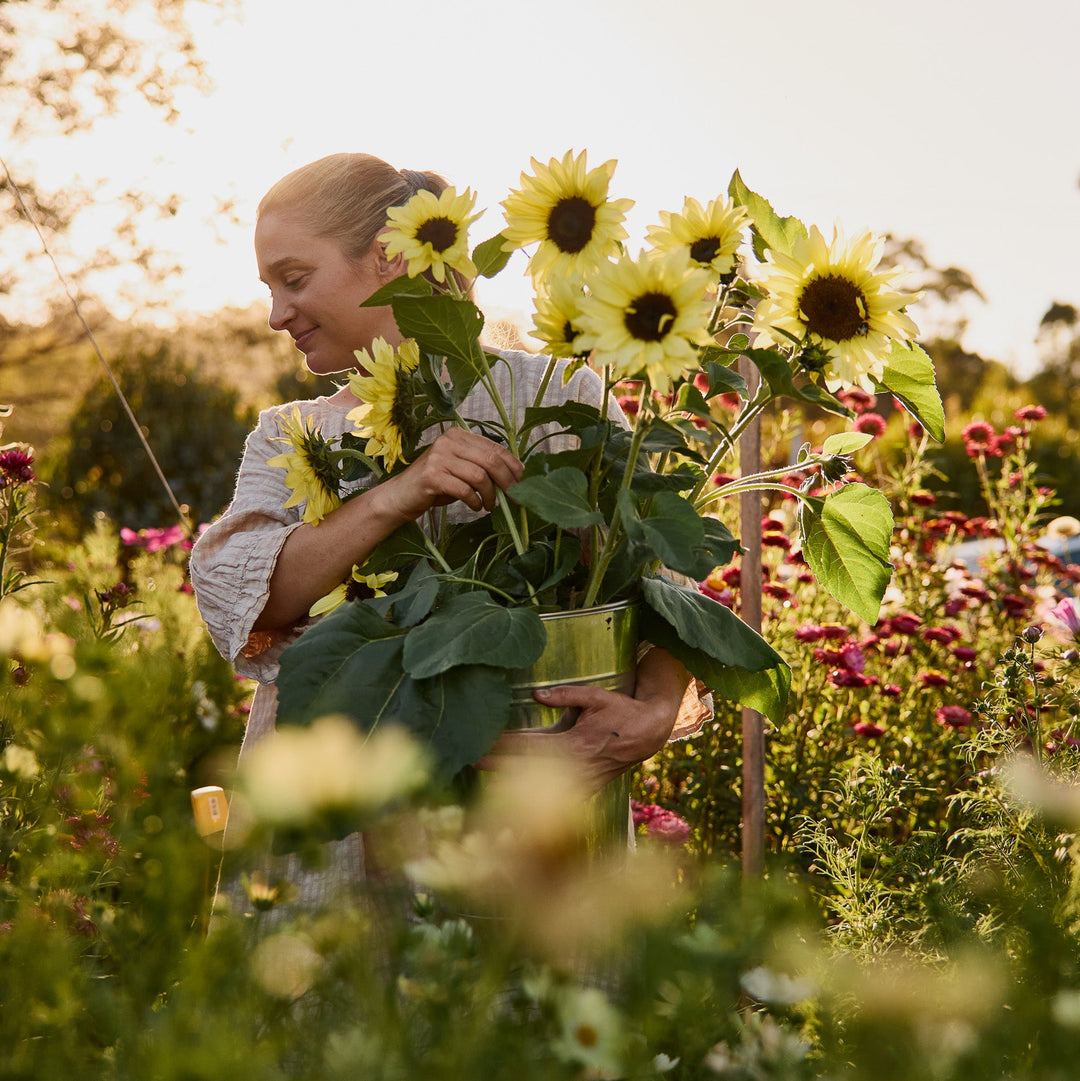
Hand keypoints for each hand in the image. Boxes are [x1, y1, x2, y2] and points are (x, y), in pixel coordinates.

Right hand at [378, 427, 522, 523]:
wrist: (401, 496)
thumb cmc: (435, 485)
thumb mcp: (461, 470)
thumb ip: (482, 467)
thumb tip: (516, 477)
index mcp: (459, 435)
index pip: (495, 447)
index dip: (513, 465)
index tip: (522, 482)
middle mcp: (449, 441)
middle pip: (491, 460)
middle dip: (507, 482)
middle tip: (513, 498)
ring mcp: (439, 457)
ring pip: (480, 476)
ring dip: (490, 495)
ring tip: (489, 505)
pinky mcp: (432, 476)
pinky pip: (465, 490)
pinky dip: (475, 501)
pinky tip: (475, 506)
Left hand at [475, 649, 689, 795]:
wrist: (649, 734)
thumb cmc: (620, 711)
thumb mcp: (595, 697)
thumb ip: (566, 695)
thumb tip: (536, 695)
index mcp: (575, 744)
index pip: (530, 748)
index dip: (503, 747)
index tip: (479, 746)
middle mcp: (577, 768)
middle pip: (528, 773)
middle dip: (498, 769)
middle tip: (469, 764)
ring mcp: (583, 783)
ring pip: (541, 793)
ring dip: (513, 790)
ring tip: (484, 787)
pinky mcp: (588, 791)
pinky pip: (557, 800)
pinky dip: (536, 803)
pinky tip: (516, 803)